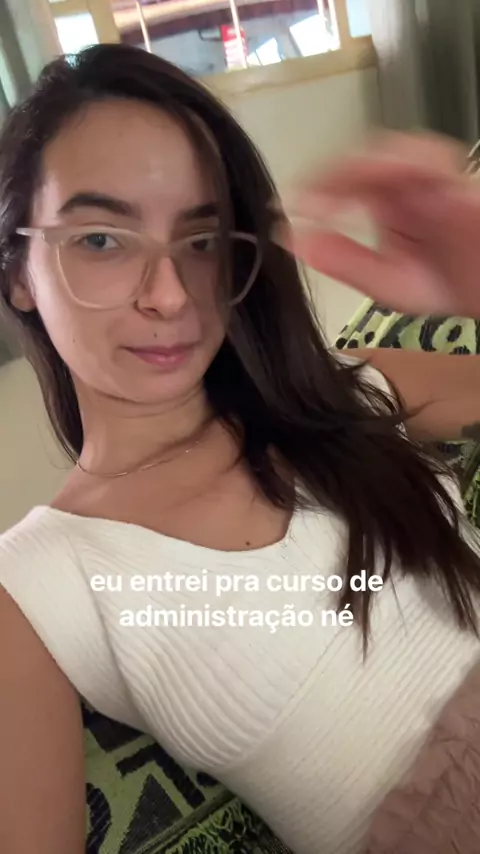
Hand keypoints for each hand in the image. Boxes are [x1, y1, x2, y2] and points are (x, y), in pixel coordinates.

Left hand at [285, 133, 479, 317]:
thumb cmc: (441, 284)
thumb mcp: (383, 281)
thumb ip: (341, 260)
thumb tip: (289, 238)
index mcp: (384, 202)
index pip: (341, 181)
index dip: (313, 186)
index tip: (280, 203)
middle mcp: (405, 183)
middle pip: (361, 157)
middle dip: (328, 173)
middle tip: (304, 196)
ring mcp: (432, 178)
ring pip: (393, 148)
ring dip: (359, 166)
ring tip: (334, 192)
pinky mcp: (458, 180)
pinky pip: (432, 158)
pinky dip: (403, 163)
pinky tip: (379, 180)